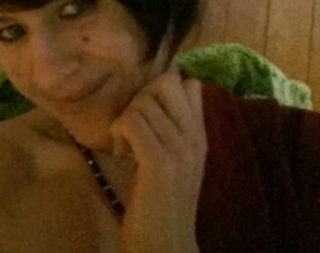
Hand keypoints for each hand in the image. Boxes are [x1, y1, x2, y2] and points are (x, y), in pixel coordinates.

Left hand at [110, 72, 206, 252]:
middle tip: (133, 124)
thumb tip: (168, 92)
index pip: (190, 84)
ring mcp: (179, 149)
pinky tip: (120, 153)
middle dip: (140, 97)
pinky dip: (119, 132)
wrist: (166, 244)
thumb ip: (174, 126)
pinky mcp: (159, 162)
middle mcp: (194, 137)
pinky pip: (132, 122)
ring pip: (142, 103)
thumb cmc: (162, 199)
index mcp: (200, 135)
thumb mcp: (175, 157)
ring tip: (125, 144)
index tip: (147, 107)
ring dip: (125, 120)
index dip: (162, 84)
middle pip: (165, 83)